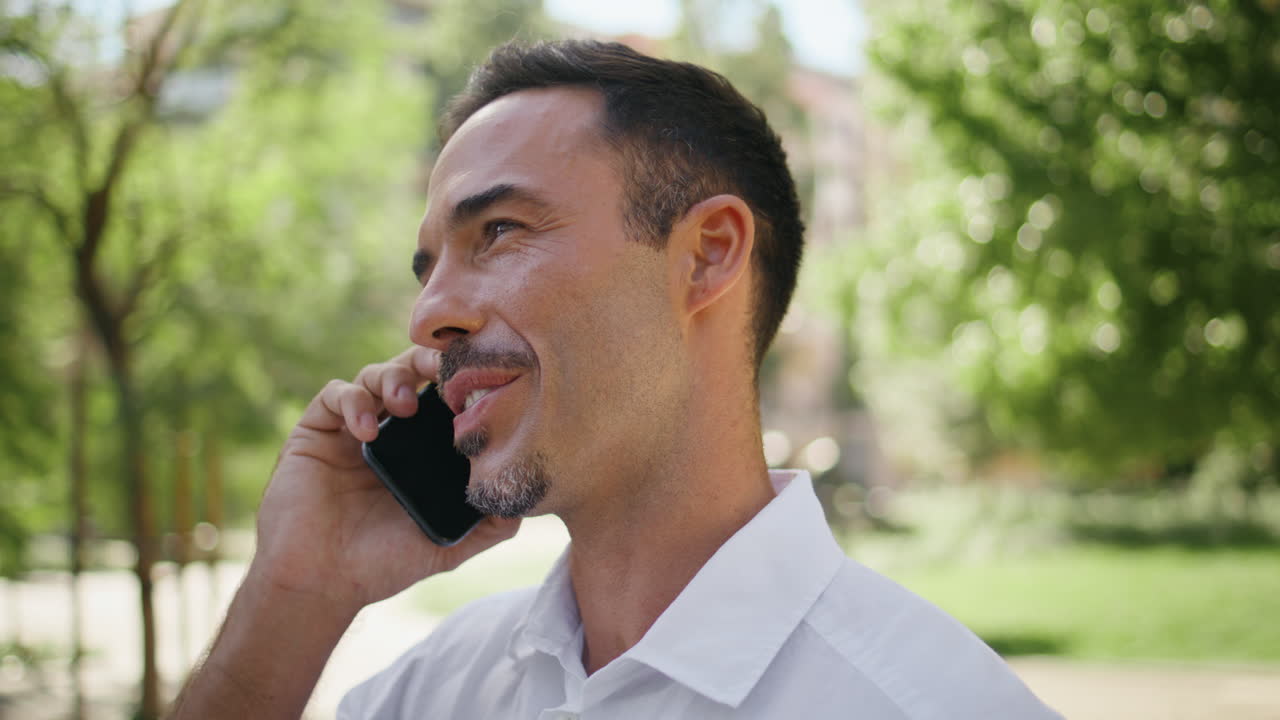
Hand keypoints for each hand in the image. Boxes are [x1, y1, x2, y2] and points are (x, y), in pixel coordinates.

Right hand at [250, 346, 519, 615]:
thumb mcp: (449, 545)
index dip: (463, 381)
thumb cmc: (384, 564)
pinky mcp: (316, 430)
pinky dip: (354, 401)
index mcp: (422, 448)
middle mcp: (390, 430)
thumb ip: (489, 524)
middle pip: (413, 372)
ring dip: (394, 378)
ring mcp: (352, 427)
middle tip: (445, 371)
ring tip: (405, 405)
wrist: (323, 582)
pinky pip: (335, 394)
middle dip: (431, 362)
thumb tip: (526, 500)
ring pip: (375, 373)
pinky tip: (369, 430)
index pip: (446, 397)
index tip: (482, 382)